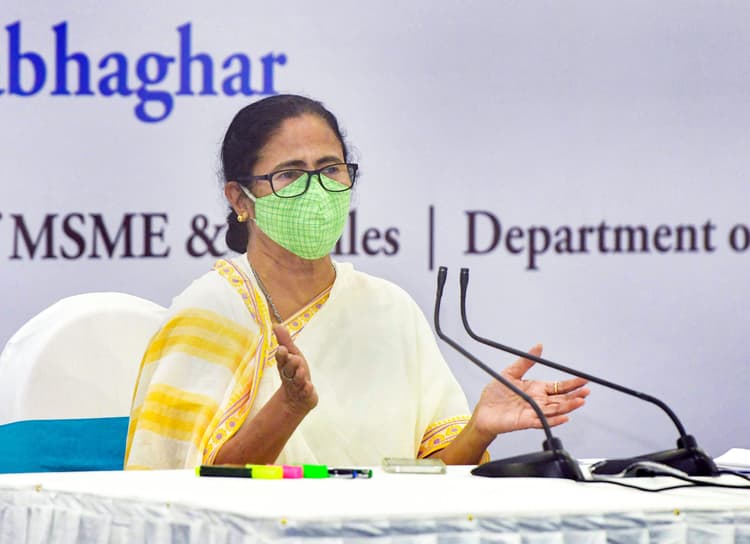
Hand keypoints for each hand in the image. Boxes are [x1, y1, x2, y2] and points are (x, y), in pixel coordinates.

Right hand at [273, 324, 317, 415]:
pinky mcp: (305, 396)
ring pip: (296, 381)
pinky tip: (309, 386)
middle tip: (295, 359)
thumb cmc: (295, 372)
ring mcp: (297, 387)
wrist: (297, 399)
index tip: (282, 349)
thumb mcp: (292, 355)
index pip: (281, 360)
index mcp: (285, 366)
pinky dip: (307, 390)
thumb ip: (285, 341)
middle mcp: (289, 376)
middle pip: (288, 370)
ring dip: (298, 376)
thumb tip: (276, 325)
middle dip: (291, 364)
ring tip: (301, 371)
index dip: (281, 356)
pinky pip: (305, 393)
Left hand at [472, 344, 588, 438]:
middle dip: (575, 395)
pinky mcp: (526, 421)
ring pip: (555, 409)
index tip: (583, 379)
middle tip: (586, 391)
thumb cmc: (495, 394)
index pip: (559, 386)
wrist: (483, 411)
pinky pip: (543, 421)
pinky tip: (564, 417)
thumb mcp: (510, 372)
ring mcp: (534, 412)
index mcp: (536, 388)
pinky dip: (554, 420)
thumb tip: (538, 346)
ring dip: (568, 406)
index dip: (571, 383)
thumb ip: (526, 361)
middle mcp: (538, 401)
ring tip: (580, 402)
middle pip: (561, 399)